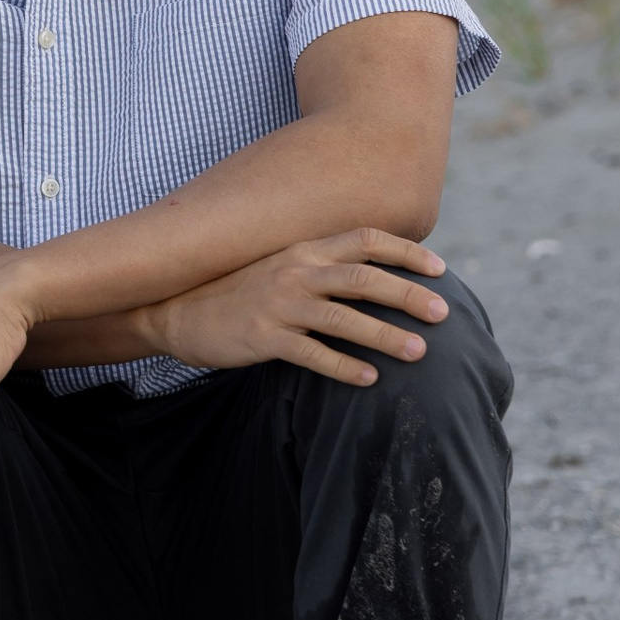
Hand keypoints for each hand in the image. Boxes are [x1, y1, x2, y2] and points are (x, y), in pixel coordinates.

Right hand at [138, 231, 447, 386]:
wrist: (176, 309)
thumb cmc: (237, 290)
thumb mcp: (281, 266)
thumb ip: (323, 267)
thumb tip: (376, 278)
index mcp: (304, 248)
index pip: (365, 240)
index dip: (406, 251)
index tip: (440, 270)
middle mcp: (296, 270)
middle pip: (363, 277)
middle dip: (407, 294)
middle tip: (443, 313)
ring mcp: (279, 303)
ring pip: (343, 317)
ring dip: (385, 335)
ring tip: (419, 352)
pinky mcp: (263, 337)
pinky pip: (312, 354)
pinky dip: (344, 367)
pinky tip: (370, 380)